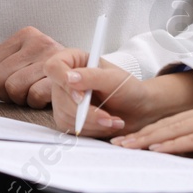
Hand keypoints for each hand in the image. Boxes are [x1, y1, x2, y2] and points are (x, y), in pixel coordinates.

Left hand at [0, 26, 64, 106]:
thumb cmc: (49, 75)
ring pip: (13, 88)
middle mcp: (38, 41)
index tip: (5, 89)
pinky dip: (36, 102)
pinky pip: (34, 95)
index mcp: (24, 36)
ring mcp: (52, 57)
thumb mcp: (18, 69)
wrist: (86, 79)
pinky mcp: (63, 75)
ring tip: (33, 93)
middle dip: (6, 94)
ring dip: (22, 99)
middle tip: (21, 93)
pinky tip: (44, 97)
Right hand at [43, 48, 192, 136]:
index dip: (63, 82)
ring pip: (65, 115)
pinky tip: (106, 125)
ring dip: (92, 123)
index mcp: (74, 61)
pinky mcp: (68, 118)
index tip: (82, 96)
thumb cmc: (128, 89)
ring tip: (112, 120)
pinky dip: (91, 130)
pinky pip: (70, 128)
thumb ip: (92, 76)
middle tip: (107, 117)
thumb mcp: (114, 79)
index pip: (54, 67)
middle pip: (59, 97)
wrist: (138, 110)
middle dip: (86, 112)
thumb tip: (70, 78)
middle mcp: (66, 80)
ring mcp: (64, 100)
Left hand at [110, 100, 192, 154]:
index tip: (127, 139)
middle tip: (116, 145)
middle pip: (167, 124)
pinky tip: (161, 150)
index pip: (172, 121)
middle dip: (139, 135)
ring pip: (177, 130)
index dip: (148, 131)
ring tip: (129, 149)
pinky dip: (177, 145)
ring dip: (150, 140)